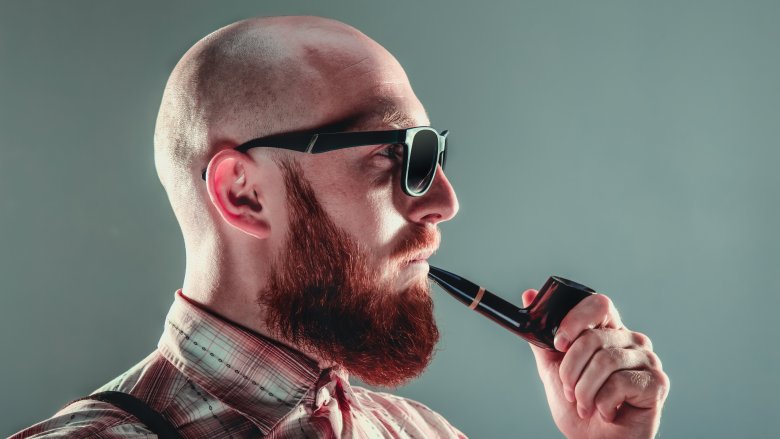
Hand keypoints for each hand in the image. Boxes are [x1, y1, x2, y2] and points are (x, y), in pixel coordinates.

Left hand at [521, 290, 668, 438]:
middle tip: (570, 390)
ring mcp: (647, 360)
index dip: (575, 320)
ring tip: (585, 405)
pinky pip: (620, 383)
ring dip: (585, 390)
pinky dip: (603, 403)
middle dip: (571, 370)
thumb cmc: (579, 408)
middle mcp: (632, 341)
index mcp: (609, 332)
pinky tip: (607, 411)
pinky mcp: (657, 383)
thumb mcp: (553, 368)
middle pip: (594, 337)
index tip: (558, 344)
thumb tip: (529, 296)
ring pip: (605, 361)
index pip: (598, 304)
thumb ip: (543, 336)